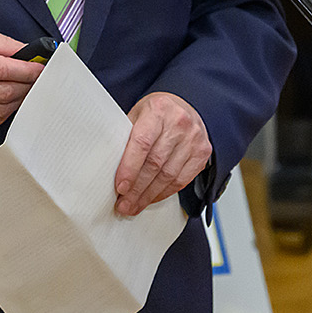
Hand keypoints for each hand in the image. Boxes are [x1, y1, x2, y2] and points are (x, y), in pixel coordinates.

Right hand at [0, 20, 43, 125]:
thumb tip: (25, 52)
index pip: (5, 69)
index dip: (29, 70)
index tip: (42, 67)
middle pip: (6, 92)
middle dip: (29, 85)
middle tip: (39, 77)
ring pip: (1, 109)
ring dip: (20, 99)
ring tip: (27, 88)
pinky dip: (6, 111)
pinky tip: (10, 100)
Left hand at [113, 92, 211, 215]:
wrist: (183, 107)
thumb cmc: (156, 112)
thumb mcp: (137, 114)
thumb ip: (126, 136)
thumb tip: (109, 167)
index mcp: (158, 110)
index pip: (142, 143)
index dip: (130, 168)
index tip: (120, 187)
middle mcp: (179, 123)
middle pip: (155, 164)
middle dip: (137, 189)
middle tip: (124, 204)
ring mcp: (194, 139)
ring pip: (169, 176)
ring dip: (149, 195)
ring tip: (134, 205)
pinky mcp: (202, 153)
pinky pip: (182, 180)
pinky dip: (164, 193)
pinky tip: (151, 198)